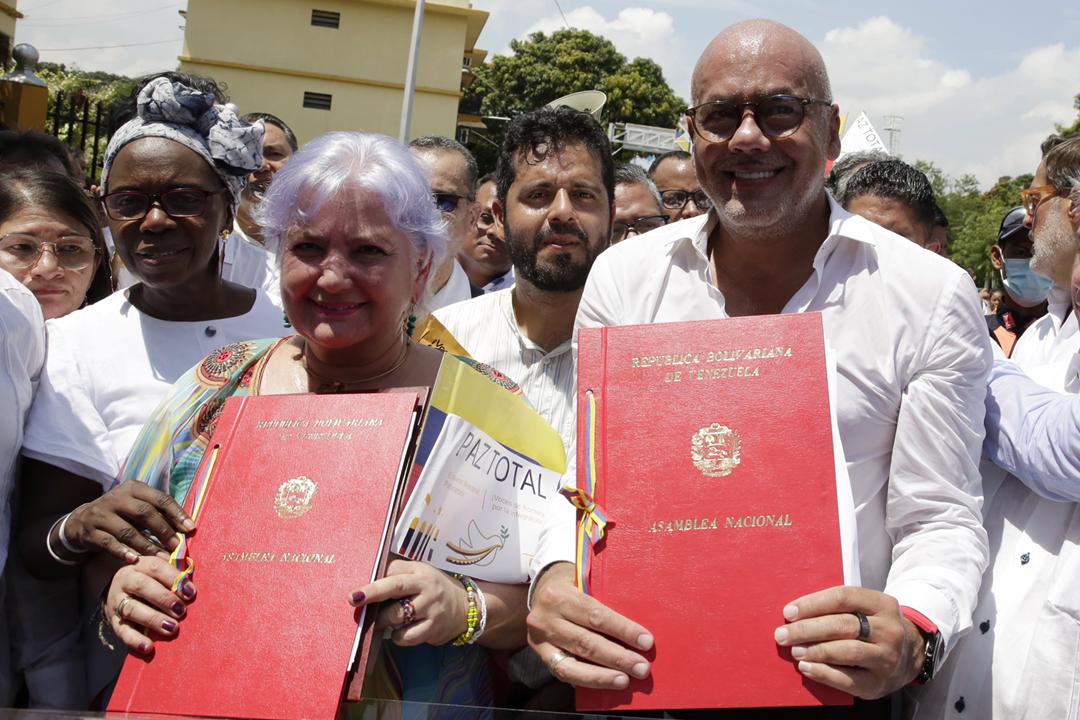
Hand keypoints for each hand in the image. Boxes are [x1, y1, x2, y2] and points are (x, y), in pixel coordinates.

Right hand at [65, 481, 194, 562]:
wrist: (81, 521)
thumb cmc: (120, 514)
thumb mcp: (136, 505)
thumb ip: (158, 512)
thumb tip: (187, 527)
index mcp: (133, 488)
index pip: (159, 498)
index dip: (176, 513)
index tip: (190, 528)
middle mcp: (116, 498)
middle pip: (144, 513)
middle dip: (163, 530)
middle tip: (176, 546)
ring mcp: (101, 514)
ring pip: (127, 531)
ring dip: (147, 546)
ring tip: (162, 557)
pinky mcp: (90, 532)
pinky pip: (108, 543)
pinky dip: (122, 552)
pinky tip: (135, 560)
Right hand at [106, 556, 195, 653]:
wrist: (120, 593)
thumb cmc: (151, 582)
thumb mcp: (160, 574)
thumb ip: (174, 575)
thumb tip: (190, 583)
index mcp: (140, 566)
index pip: (156, 567)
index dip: (173, 578)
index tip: (190, 593)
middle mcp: (125, 581)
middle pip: (142, 586)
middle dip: (163, 598)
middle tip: (181, 610)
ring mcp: (117, 602)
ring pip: (132, 609)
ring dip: (153, 619)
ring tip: (171, 628)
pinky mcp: (114, 622)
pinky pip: (123, 631)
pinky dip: (135, 640)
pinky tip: (148, 647)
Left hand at [348, 559, 467, 646]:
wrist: (466, 608)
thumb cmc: (434, 589)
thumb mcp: (420, 574)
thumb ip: (398, 574)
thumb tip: (368, 580)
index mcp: (420, 572)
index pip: (394, 571)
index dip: (374, 581)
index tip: (356, 591)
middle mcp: (426, 587)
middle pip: (395, 588)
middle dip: (373, 594)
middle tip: (354, 601)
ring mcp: (431, 608)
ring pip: (397, 616)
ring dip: (382, 621)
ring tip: (379, 623)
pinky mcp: (433, 629)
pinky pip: (406, 636)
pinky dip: (397, 636)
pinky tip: (399, 632)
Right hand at [526, 562, 652, 689]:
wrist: (539, 591)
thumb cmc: (571, 585)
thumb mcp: (583, 580)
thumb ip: (604, 596)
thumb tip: (639, 619)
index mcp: (559, 595)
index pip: (595, 615)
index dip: (622, 630)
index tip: (646, 641)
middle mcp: (546, 618)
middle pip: (586, 642)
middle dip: (617, 657)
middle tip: (642, 667)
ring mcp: (540, 640)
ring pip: (573, 664)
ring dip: (604, 675)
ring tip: (626, 680)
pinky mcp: (541, 656)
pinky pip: (565, 674)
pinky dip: (589, 680)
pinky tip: (608, 682)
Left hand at [773, 586, 923, 698]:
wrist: (911, 656)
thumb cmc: (875, 627)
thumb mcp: (867, 608)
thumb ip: (838, 607)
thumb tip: (795, 612)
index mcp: (883, 604)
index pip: (843, 598)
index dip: (813, 604)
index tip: (788, 612)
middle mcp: (889, 630)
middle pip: (842, 626)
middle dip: (807, 629)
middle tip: (782, 634)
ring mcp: (887, 658)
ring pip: (847, 652)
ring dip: (815, 650)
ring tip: (794, 650)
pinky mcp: (879, 683)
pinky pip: (848, 679)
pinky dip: (824, 673)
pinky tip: (806, 667)